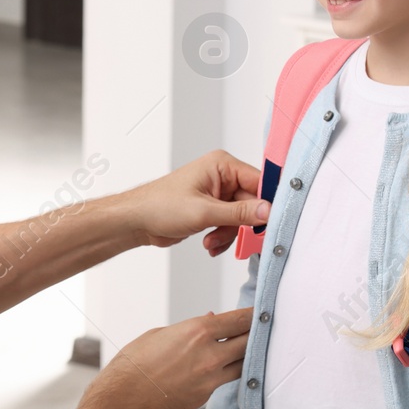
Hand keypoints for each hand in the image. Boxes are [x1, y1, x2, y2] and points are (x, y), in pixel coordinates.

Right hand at [83, 307, 251, 408]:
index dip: (254, 315)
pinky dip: (235, 370)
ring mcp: (210, 377)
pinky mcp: (207, 395)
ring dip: (251, 355)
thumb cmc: (135, 363)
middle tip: (267, 328)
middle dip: (259, 334)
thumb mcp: (160, 334)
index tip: (263, 311)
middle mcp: (209, 354)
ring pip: (245, 363)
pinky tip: (237, 365)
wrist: (123, 398)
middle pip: (249, 342)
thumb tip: (212, 320)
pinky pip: (229, 379)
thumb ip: (191, 327)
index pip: (239, 320)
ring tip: (259, 348)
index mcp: (196, 331)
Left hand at [124, 151, 269, 254]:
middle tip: (231, 236)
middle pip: (251, 203)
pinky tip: (209, 243)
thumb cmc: (160, 206)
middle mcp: (222, 177)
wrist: (137, 221)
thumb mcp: (204, 212)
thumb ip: (239, 213)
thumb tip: (267, 211)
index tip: (271, 222)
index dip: (266, 203)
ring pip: (241, 218)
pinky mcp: (212, 209)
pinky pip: (230, 225)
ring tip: (211, 241)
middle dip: (240, 225)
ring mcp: (217, 194)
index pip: (258, 181)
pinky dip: (222, 237)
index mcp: (222, 165)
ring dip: (229, 234)